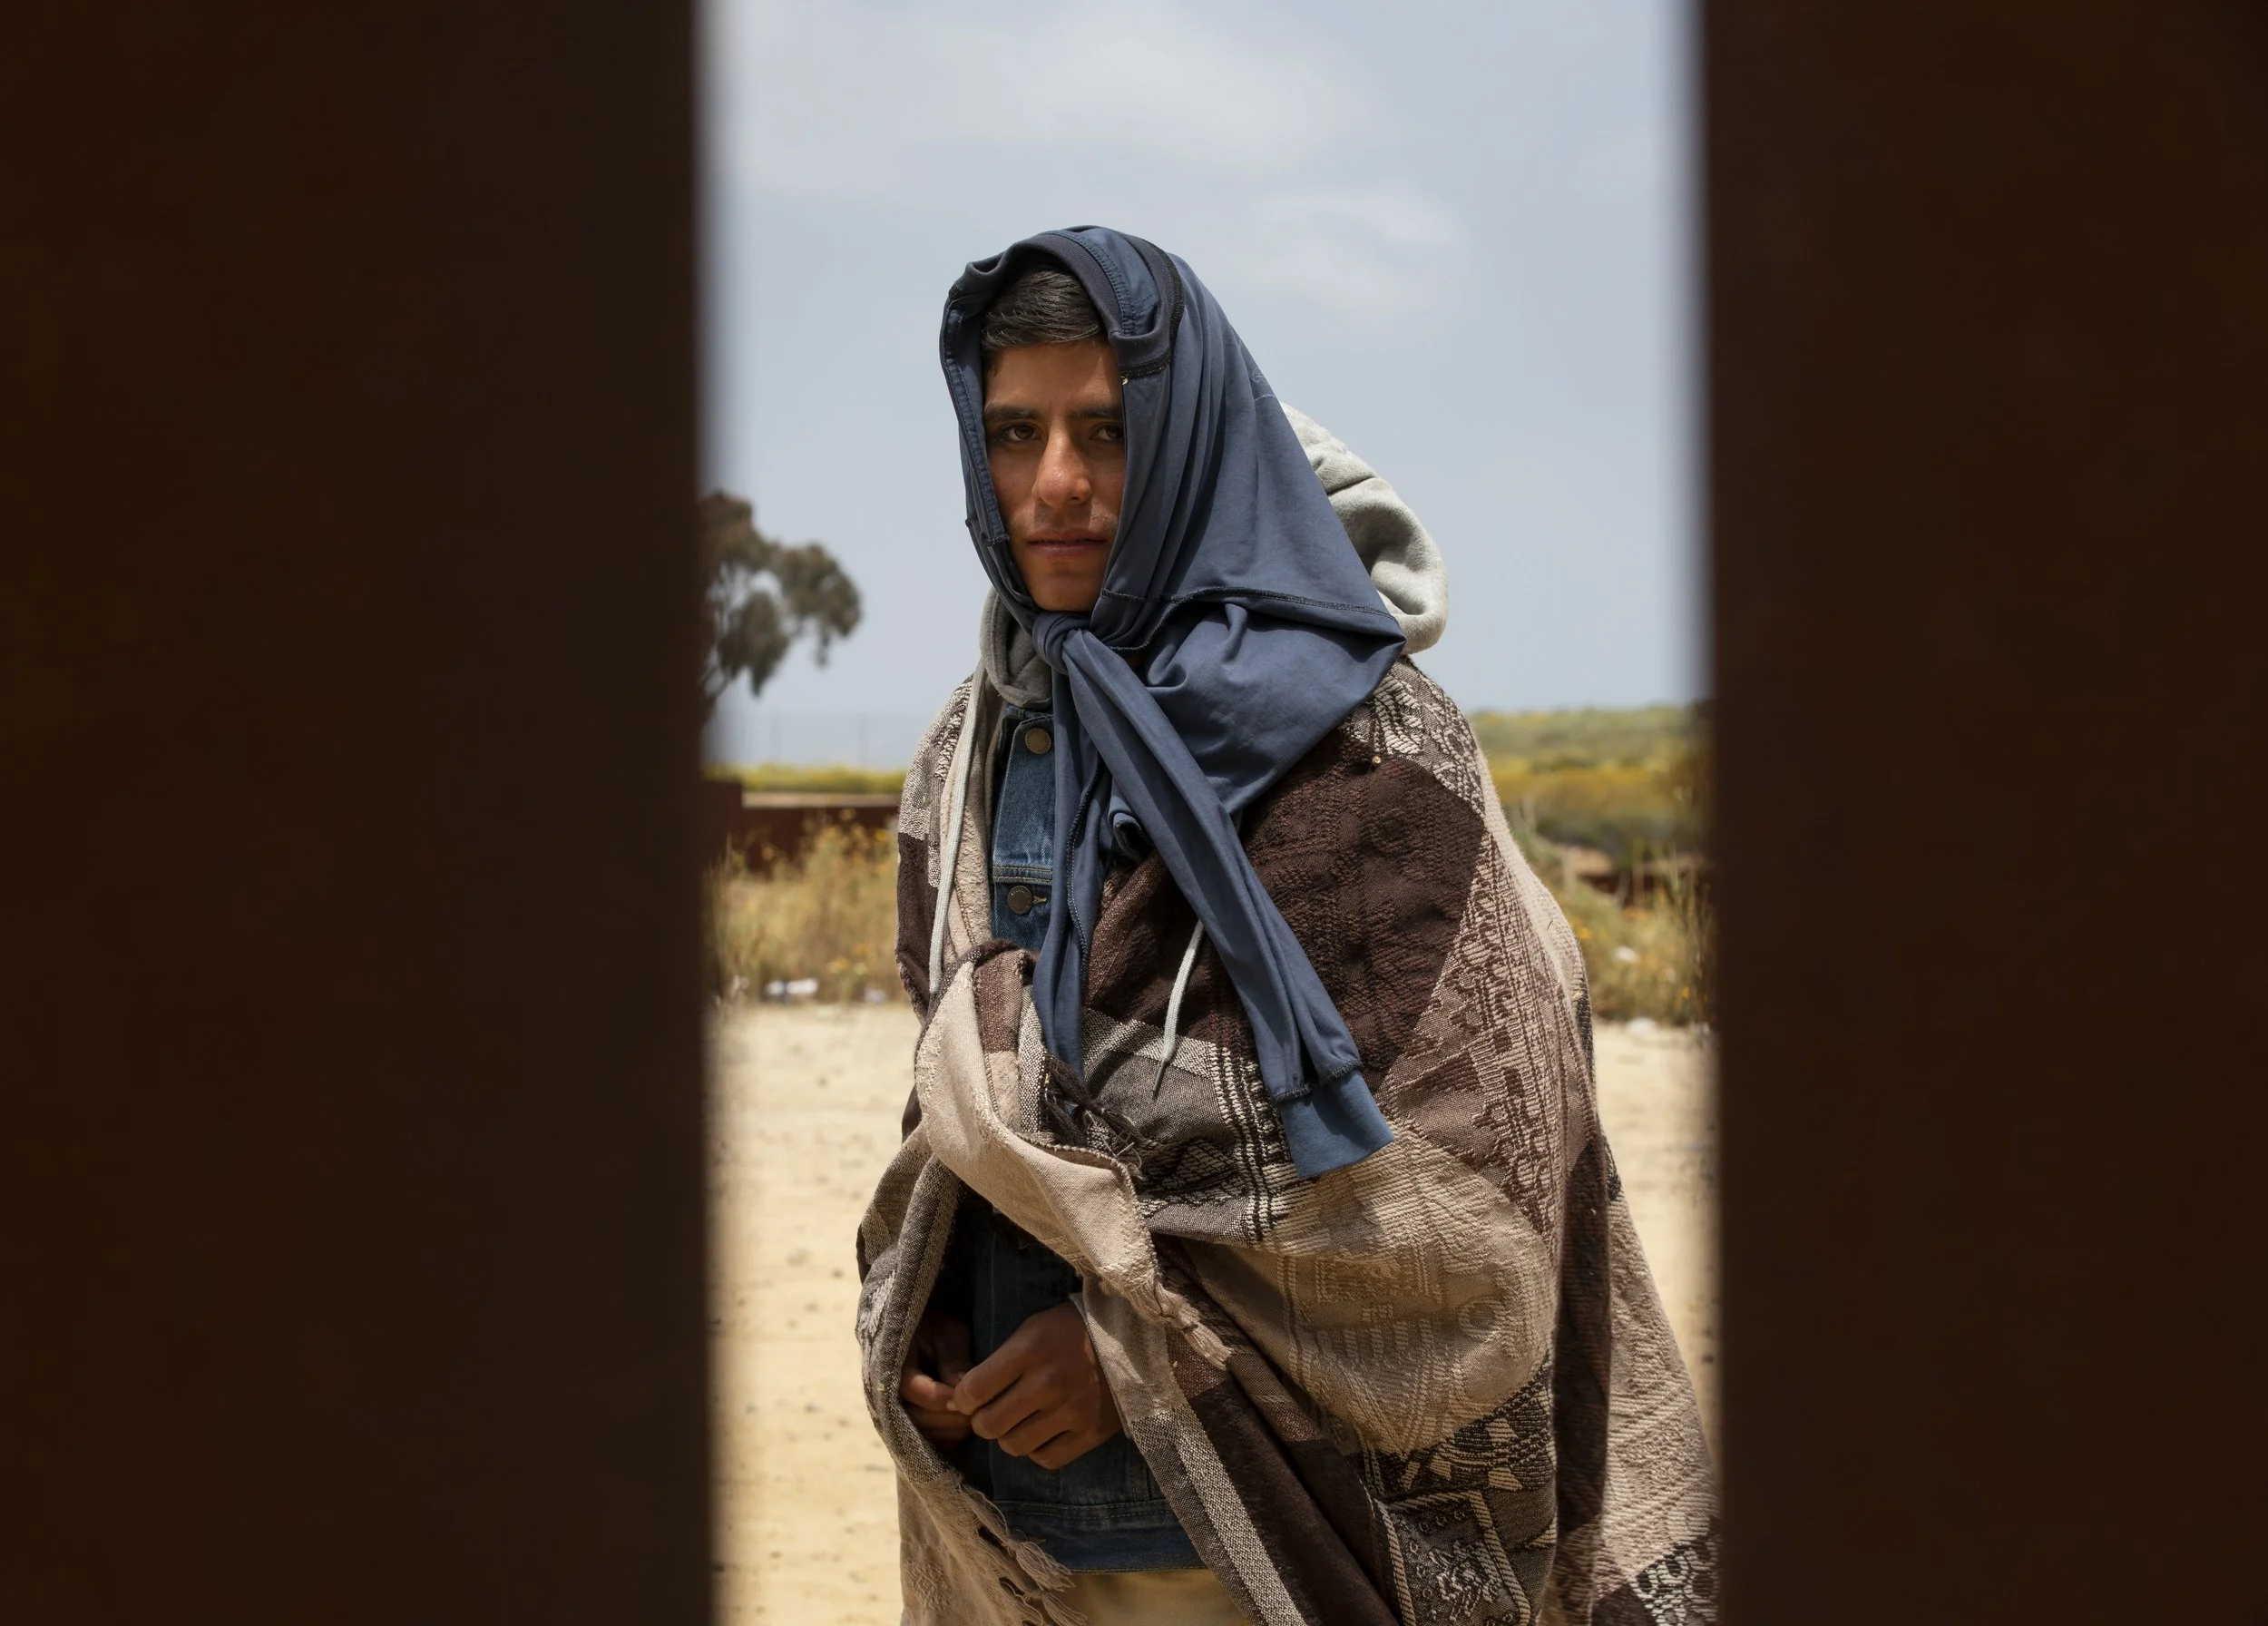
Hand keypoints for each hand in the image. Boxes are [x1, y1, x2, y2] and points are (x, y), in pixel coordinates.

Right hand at [900, 1311, 973, 1444]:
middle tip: (977, 1411)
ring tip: (975, 1417)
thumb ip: (954, 1360)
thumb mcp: (948, 1333)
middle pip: (916, 1418)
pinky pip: (928, 1443)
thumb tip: (961, 1394)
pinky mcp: (910, 1428)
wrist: (924, 1334)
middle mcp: (888, 1393)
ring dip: (951, 1430)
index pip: (911, 1388)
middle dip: (949, 1417)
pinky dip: (949, 1439)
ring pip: (922, 1435)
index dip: (938, 1397)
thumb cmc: (938, 1328)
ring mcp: (896, 1414)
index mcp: (892, 1363)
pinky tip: (967, 1426)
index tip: (964, 1398)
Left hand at [952, 1301, 1122, 1470]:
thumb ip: (999, 1362)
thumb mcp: (1032, 1329)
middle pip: (989, 1425)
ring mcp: (1072, 1411)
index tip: (968, 1398)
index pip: (973, 1390)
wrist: (1131, 1338)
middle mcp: (1048, 1383)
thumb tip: (963, 1398)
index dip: (962, 1399)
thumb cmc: (1071, 1330)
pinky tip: (1043, 1432)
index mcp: (1030, 1350)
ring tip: (1019, 1422)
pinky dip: (1038, 1450)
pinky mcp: (1092, 1432)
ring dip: (1010, 1437)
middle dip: (982, 1421)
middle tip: (991, 1412)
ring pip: (1015, 1446)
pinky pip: (1047, 1458)